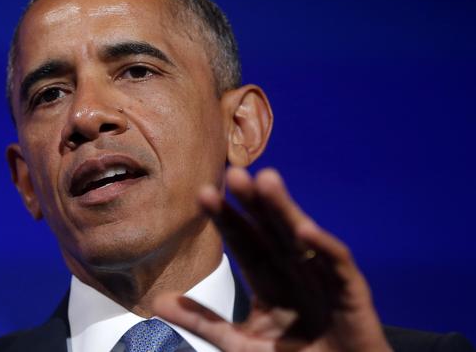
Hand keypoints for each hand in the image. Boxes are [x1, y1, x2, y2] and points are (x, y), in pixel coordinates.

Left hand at [153, 167, 391, 351]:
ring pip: (300, 238)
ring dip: (285, 211)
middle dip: (254, 203)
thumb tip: (158, 303)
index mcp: (268, 279)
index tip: (203, 194)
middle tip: (234, 174)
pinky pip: (337, 264)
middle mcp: (293, 271)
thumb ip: (204, 322)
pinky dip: (323, 247)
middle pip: (271, 230)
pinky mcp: (351, 291)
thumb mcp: (240, 344)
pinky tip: (304, 231)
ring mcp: (321, 277)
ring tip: (266, 182)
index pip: (243, 242)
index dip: (226, 219)